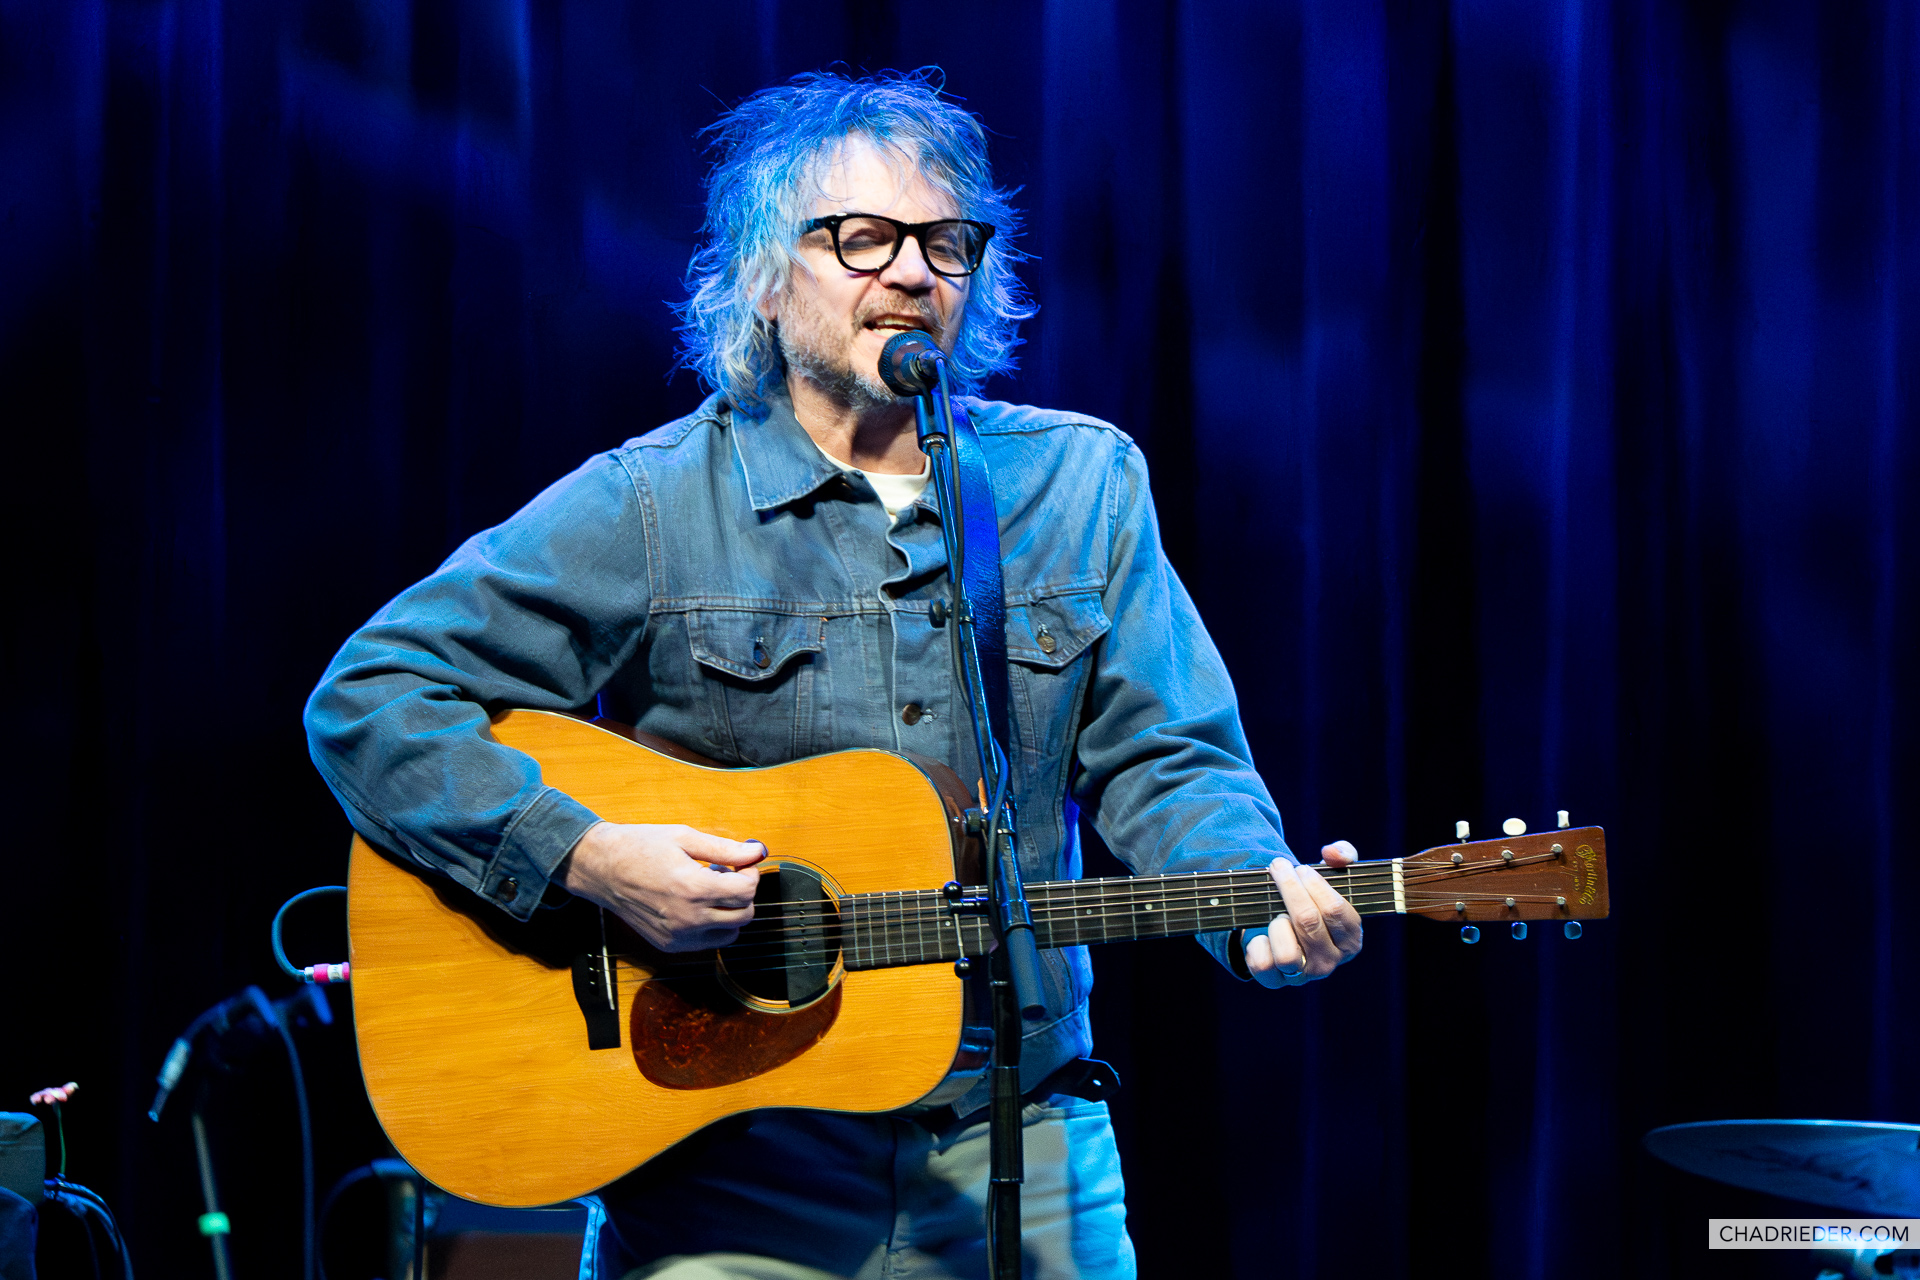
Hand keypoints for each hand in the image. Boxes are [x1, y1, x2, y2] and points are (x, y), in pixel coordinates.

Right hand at [558, 822, 766, 951]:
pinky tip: (696, 904)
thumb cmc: (639, 847)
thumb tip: (757, 851)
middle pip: (744, 915)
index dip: (750, 874)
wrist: (601, 869)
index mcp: (693, 888)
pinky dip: (712, 926)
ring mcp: (678, 936)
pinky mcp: (669, 945)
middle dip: (743, 893)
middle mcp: (688, 918)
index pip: (747, 891)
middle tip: (726, 875)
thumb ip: (725, 849)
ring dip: (730, 912)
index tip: (741, 864)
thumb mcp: (684, 837)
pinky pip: (708, 942)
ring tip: (709, 890)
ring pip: (730, 934)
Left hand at [1245, 841, 1363, 987]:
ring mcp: (1302, 975)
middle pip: (1307, 921)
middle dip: (1289, 888)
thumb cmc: (1313, 900)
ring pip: (1286, 952)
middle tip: (1279, 868)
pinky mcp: (1275, 981)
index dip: (1314, 884)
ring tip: (1277, 912)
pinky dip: (1257, 944)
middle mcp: (1330, 962)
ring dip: (1276, 923)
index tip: (1301, 868)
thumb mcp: (1333, 875)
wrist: (1286, 930)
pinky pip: (1262, 964)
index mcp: (1351, 940)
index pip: (1334, 910)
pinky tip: (1261, 933)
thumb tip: (1332, 854)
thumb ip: (1343, 855)